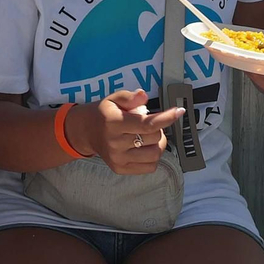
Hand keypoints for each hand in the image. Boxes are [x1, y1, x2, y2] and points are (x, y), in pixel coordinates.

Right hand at [67, 89, 184, 174]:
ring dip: (157, 144)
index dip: (166, 118)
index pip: (147, 124)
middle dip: (157, 128)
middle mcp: (114, 142)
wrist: (86, 132)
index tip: (178, 111)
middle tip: (148, 124)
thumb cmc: (104, 114)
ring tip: (147, 137)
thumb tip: (143, 95)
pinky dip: (152, 157)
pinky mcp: (120, 169)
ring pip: (155, 154)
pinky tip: (143, 148)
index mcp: (113, 123)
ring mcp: (117, 158)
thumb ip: (129, 97)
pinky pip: (150, 166)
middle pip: (154, 137)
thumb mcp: (113, 100)